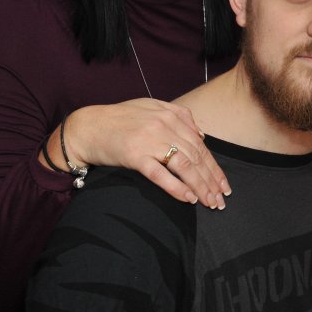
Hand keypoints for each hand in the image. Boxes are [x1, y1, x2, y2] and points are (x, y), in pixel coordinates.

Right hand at [59, 99, 229, 208]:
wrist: (87, 127)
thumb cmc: (119, 119)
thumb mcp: (152, 108)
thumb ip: (179, 116)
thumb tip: (201, 134)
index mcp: (171, 115)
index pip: (200, 146)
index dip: (214, 168)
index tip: (224, 185)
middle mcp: (164, 127)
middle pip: (196, 158)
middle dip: (212, 181)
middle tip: (222, 200)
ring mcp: (150, 141)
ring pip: (184, 167)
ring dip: (200, 187)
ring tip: (210, 203)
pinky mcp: (135, 155)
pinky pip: (160, 175)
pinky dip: (177, 187)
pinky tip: (188, 199)